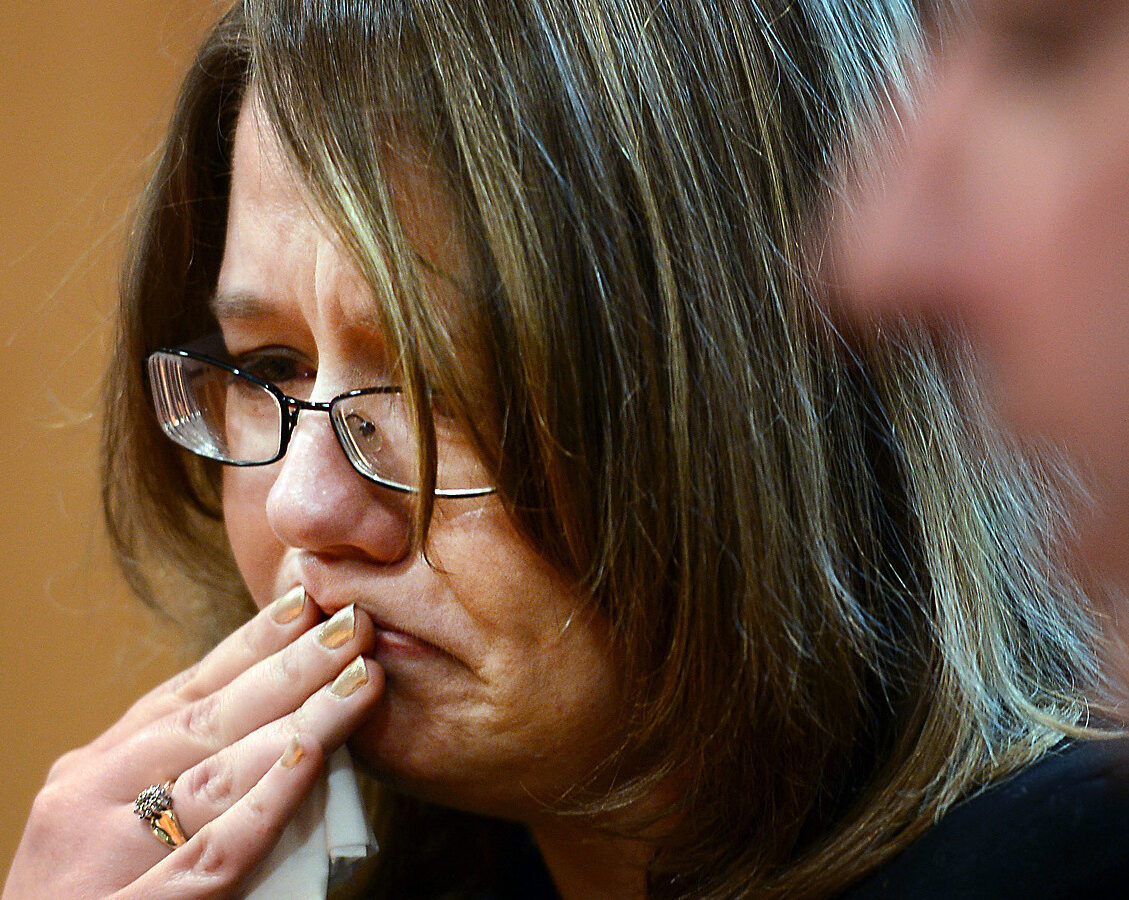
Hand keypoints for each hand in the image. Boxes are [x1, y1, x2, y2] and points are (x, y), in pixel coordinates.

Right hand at [2, 591, 380, 898]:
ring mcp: (105, 858)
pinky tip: (308, 759)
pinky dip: (263, 803)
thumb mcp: (117, 823)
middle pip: (208, 720)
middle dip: (290, 666)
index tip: (308, 602)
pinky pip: (212, 854)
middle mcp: (89, 798)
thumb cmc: (91, 899)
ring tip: (360, 680)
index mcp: (95, 771)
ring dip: (298, 720)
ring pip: (218, 775)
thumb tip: (279, 719)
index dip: (252, 644)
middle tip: (354, 623)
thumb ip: (180, 773)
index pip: (187, 692)